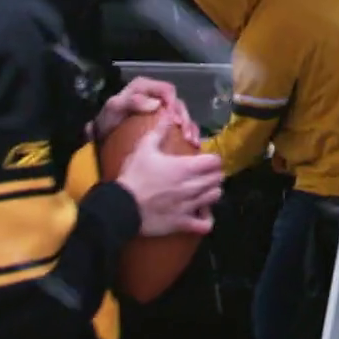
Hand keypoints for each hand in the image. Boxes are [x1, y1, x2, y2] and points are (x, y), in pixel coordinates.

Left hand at [94, 77, 199, 147]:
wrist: (103, 138)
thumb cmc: (108, 120)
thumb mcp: (114, 107)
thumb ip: (131, 101)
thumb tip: (156, 104)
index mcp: (146, 88)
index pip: (166, 89)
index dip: (172, 102)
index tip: (174, 118)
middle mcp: (157, 97)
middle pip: (178, 104)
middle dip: (184, 118)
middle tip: (184, 132)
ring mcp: (163, 112)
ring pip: (183, 115)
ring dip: (189, 127)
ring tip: (190, 140)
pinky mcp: (167, 124)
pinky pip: (182, 126)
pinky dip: (190, 134)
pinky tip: (193, 144)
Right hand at [114, 120, 224, 236]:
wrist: (121, 206)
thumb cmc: (133, 175)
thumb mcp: (144, 148)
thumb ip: (159, 131)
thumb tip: (169, 114)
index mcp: (185, 167)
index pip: (214, 161)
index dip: (213, 159)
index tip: (206, 160)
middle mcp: (192, 186)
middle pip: (218, 178)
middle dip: (214, 174)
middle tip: (205, 174)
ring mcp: (189, 206)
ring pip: (215, 196)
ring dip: (212, 192)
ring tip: (204, 190)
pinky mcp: (183, 223)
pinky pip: (205, 224)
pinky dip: (207, 219)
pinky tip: (202, 213)